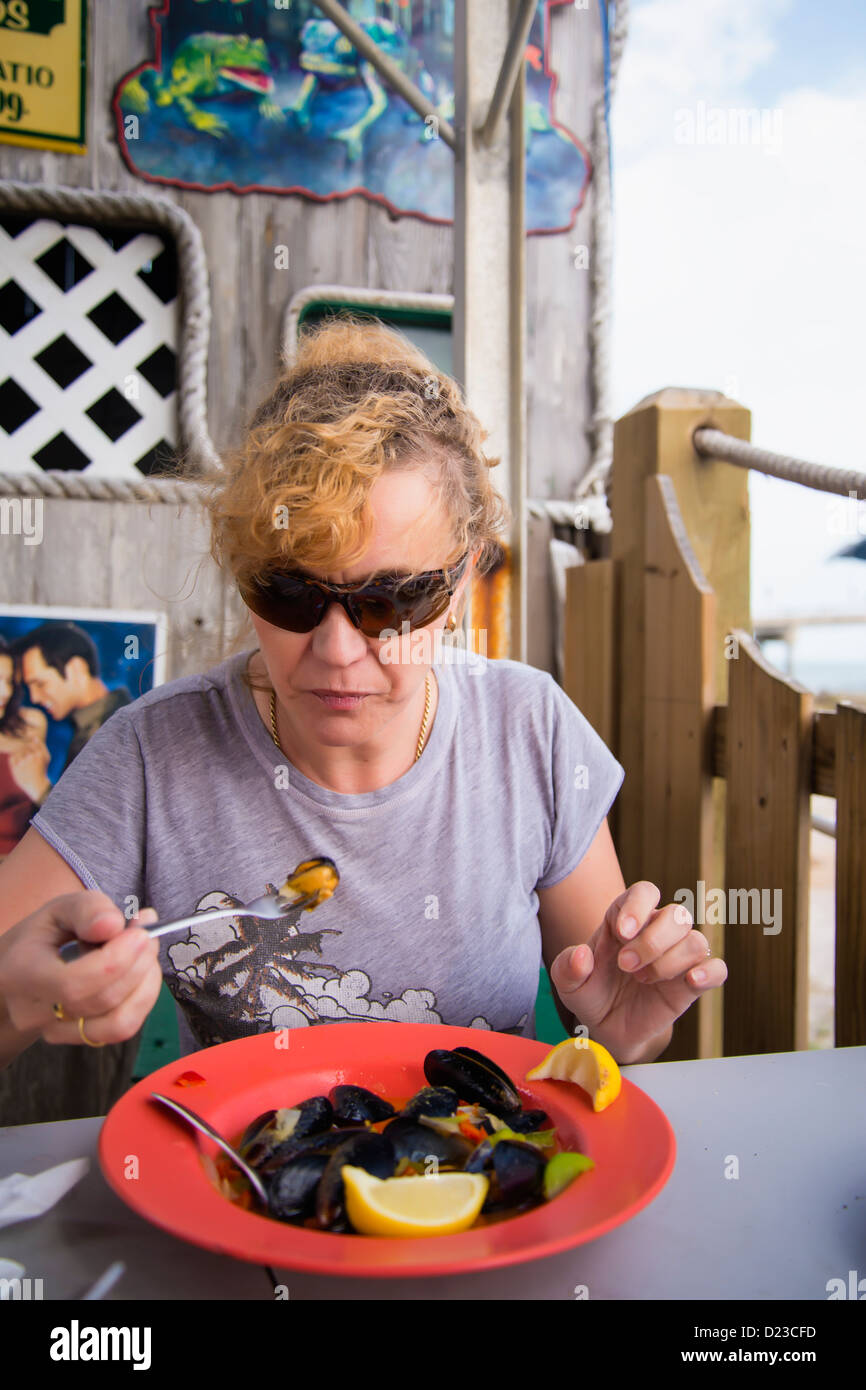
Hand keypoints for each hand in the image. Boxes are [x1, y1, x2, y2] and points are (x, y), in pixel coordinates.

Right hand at [0, 891, 162, 1050]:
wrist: (20, 974)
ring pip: (117, 1023)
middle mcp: (34, 1012)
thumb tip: (114, 925)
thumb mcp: (58, 910)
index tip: (140, 933)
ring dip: (146, 985)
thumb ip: (86, 910)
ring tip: (146, 954)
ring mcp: (56, 1032)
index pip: (73, 983)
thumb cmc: (42, 938)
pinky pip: (120, 1029)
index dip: (116, 960)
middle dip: (138, 965)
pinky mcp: (78, 1040)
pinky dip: (142, 999)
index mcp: (22, 974)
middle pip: (101, 1001)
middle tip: (148, 935)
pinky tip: (140, 973)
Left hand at [9, 735, 50, 802]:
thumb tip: (34, 737)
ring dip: (19, 754)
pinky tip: (19, 765)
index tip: (31, 752)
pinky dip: (14, 759)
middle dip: (24, 751)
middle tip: (26, 758)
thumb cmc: (42, 770)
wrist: (36, 785)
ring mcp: (22, 763)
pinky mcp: (15, 768)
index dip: (29, 746)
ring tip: (23, 762)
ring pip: (17, 751)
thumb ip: (41, 746)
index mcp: (40, 754)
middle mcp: (31, 757)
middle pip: (23, 746)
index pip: (30, 742)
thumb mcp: (46, 757)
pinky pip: (12, 757)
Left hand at [548, 881, 726, 1063]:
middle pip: (676, 914)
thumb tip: (582, 955)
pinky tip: (691, 981)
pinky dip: (708, 972)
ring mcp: (677, 956)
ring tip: (644, 981)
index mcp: (626, 919)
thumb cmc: (591, 993)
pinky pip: (716, 968)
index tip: (622, 932)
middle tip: (626, 966)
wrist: (608, 1027)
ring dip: (669, 961)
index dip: (638, 906)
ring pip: (695, 940)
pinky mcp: (692, 983)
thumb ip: (567, 967)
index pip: (644, 892)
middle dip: (651, 941)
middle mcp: (657, 931)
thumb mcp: (568, 983)